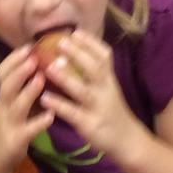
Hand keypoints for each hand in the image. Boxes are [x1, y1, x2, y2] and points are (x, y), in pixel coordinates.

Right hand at [0, 45, 52, 172]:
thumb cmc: (9, 124)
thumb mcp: (11, 103)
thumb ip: (22, 86)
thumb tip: (41, 61)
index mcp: (4, 95)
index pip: (2, 73)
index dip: (13, 59)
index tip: (28, 46)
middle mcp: (3, 106)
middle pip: (6, 85)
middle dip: (19, 71)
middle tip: (34, 57)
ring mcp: (9, 123)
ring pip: (16, 106)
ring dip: (28, 91)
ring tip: (42, 79)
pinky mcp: (16, 140)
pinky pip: (27, 130)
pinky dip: (39, 122)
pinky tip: (51, 115)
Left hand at [39, 30, 140, 159]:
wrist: (127, 140)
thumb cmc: (111, 111)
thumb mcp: (109, 89)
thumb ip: (96, 73)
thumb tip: (77, 51)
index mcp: (110, 80)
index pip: (105, 57)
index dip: (91, 43)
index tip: (75, 32)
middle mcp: (106, 90)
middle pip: (94, 69)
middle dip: (78, 54)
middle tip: (59, 42)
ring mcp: (98, 108)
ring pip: (83, 90)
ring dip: (66, 78)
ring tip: (49, 67)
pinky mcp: (90, 125)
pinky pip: (73, 113)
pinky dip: (59, 105)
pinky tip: (44, 98)